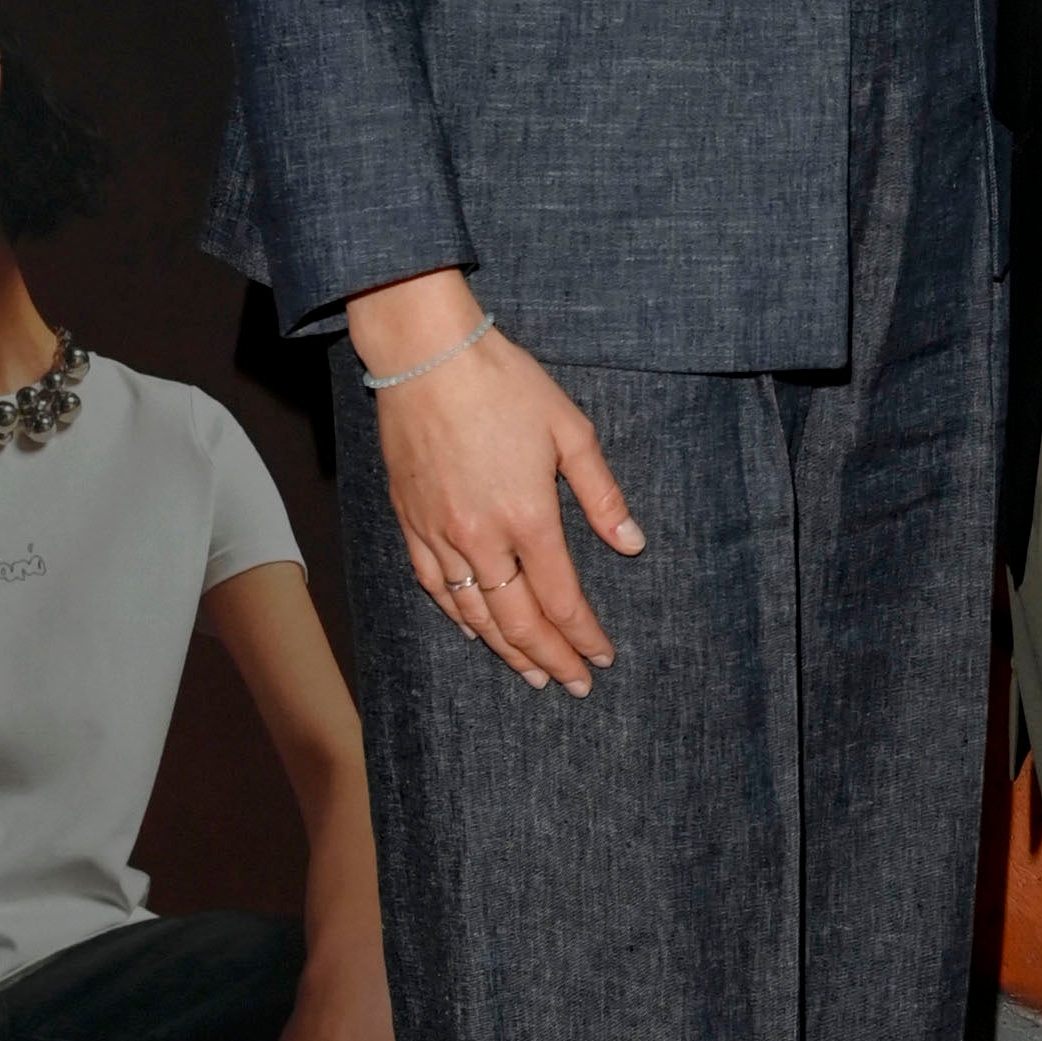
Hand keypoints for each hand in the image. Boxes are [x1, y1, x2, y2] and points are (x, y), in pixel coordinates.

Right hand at [356, 291, 643, 694]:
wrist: (426, 356)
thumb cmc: (504, 385)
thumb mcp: (571, 431)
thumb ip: (602, 496)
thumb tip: (631, 544)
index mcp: (528, 518)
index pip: (562, 599)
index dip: (583, 635)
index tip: (602, 657)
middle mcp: (481, 538)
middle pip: (517, 621)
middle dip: (549, 658)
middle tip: (572, 684)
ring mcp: (439, 534)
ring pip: (473, 614)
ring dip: (504, 650)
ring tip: (530, 673)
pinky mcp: (410, 521)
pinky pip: (433, 586)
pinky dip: (457, 617)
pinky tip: (472, 630)